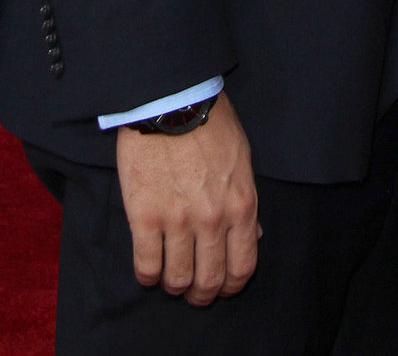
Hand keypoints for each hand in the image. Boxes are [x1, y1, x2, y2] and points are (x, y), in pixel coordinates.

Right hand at [116, 92, 259, 305]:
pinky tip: (150, 270)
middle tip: (194, 292)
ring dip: (175, 286)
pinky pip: (146, 266)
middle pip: (209, 280)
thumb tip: (253, 234)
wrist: (172, 101)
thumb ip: (246, 201)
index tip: (222, 287)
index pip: (242, 266)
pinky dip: (148, 276)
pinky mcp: (144, 217)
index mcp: (241, 205)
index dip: (232, 286)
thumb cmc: (211, 124)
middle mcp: (212, 219)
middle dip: (203, 294)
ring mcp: (177, 221)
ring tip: (171, 279)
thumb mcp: (243, 159)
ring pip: (178, 278)